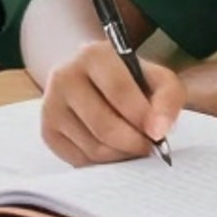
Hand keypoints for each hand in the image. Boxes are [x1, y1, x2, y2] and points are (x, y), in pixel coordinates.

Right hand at [40, 38, 185, 164]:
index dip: (142, 117)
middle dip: (133, 143)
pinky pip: (79, 160)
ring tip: (133, 146)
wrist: (96, 81)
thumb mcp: (158, 79)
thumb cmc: (132, 81)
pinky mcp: (47, 131)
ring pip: (92, 147)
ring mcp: (51, 105)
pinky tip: (114, 149)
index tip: (159, 134)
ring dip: (120, 155)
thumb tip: (158, 130)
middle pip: (104, 125)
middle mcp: (65, 76)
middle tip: (149, 147)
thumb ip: (168, 98)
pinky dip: (103, 162)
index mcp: (94, 55)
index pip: (119, 90)